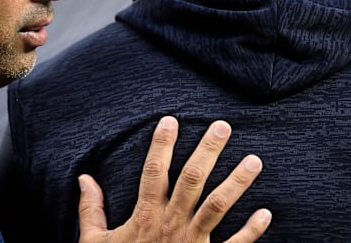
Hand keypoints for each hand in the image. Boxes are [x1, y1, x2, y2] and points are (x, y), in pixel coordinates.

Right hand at [77, 117, 270, 242]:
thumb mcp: (94, 242)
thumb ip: (89, 209)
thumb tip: (84, 179)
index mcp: (145, 216)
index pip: (153, 172)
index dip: (161, 145)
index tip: (170, 120)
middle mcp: (171, 224)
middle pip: (191, 180)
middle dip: (207, 151)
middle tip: (222, 126)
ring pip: (216, 207)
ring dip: (236, 184)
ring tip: (254, 160)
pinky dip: (251, 232)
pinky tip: (266, 213)